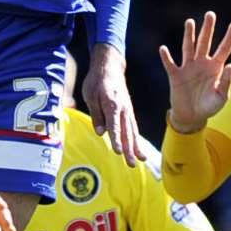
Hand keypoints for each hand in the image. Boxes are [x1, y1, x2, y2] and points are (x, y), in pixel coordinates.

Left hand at [82, 43, 143, 166]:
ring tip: (140, 160)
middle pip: (126, 132)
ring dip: (136, 146)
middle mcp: (123, 109)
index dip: (116, 139)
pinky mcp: (129, 111)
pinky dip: (137, 139)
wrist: (110, 67)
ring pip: (132, 131)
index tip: (118, 152)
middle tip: (131, 164)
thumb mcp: (90, 95)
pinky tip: (138, 149)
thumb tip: (101, 132)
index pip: (114, 125)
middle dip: (129, 149)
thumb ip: (96, 115)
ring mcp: (128, 110)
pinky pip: (134, 127)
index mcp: (111, 104)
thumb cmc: (96, 81)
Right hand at [159, 12, 230, 134]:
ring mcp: (188, 68)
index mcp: (215, 68)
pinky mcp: (175, 75)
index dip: (229, 37)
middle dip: (207, 28)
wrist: (192, 117)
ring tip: (190, 22)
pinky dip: (166, 57)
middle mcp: (202, 64)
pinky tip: (163, 49)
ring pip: (188, 47)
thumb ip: (226, 82)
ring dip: (189, 35)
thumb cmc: (209, 107)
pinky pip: (170, 64)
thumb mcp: (221, 97)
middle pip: (205, 42)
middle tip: (210, 14)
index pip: (223, 49)